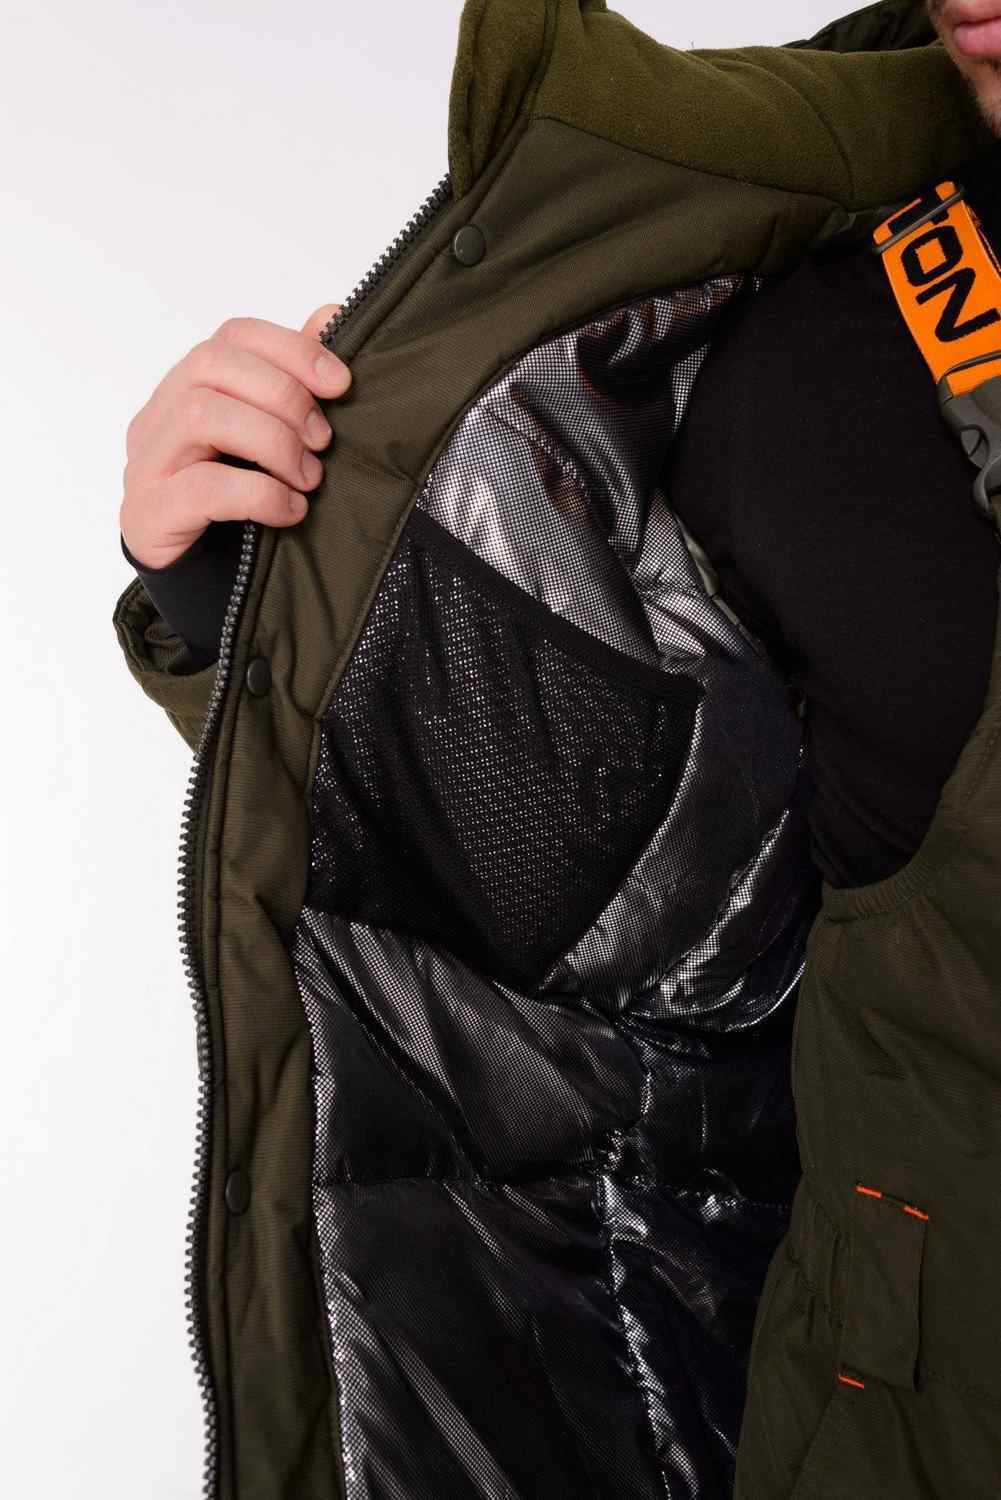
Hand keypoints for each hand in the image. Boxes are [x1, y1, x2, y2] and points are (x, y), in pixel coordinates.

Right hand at [119, 304, 350, 568]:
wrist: (205, 582)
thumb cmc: (242, 503)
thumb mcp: (274, 438)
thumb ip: (294, 380)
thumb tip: (331, 314)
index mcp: (191, 387)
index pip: (234, 336)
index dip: (292, 349)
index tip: (340, 383)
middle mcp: (161, 415)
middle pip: (213, 364)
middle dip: (284, 396)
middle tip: (322, 441)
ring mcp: (148, 462)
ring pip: (202, 414)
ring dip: (272, 442)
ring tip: (308, 478)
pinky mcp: (150, 512)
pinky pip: (203, 486)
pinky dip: (259, 494)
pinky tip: (290, 510)